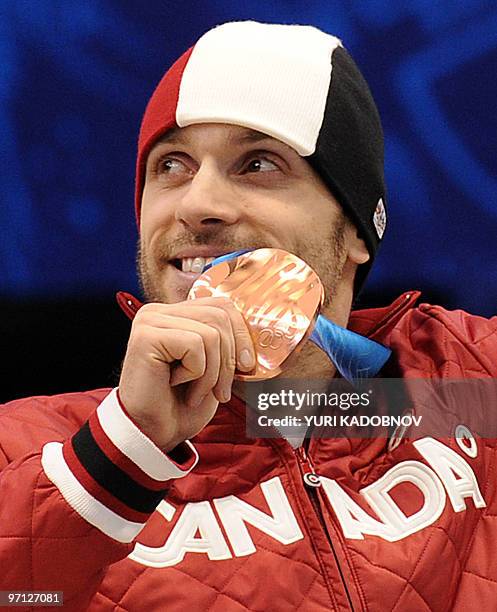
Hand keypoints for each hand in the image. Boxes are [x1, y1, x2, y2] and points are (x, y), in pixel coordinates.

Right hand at [118, 297, 254, 451]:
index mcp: (175, 314)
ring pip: (210, 333)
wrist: (153, 434)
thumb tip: (258, 331)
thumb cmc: (181, 404)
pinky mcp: (146, 336)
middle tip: (218, 391)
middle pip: (220, 317)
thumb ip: (226, 342)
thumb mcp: (214, 367)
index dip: (241, 335)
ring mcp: (149, 321)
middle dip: (228, 359)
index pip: (222, 305)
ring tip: (195, 391)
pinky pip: (194, 345)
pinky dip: (195, 373)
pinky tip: (175, 385)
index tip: (245, 366)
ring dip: (211, 372)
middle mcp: (158, 311)